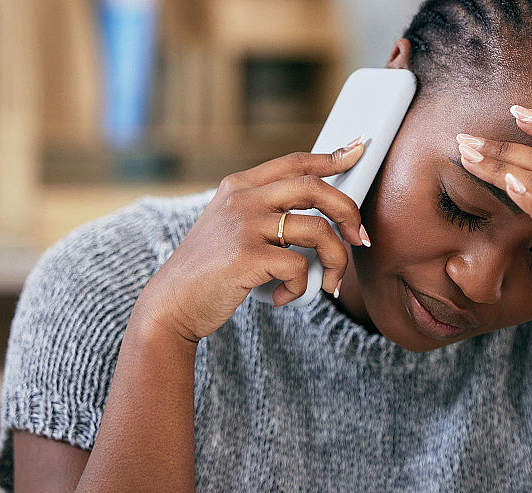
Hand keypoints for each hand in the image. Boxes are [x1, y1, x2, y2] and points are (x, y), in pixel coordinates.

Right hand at [131, 137, 369, 342]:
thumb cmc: (211, 270)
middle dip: (349, 211)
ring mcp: (244, 224)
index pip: (296, 162)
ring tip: (330, 284)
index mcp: (240, 186)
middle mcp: (242, 198)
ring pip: (318, 231)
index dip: (332, 157)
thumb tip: (323, 217)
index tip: (358, 150)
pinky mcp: (246, 255)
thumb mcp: (233, 228)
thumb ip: (267, 214)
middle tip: (360, 238)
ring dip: (336, 262)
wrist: (172, 304)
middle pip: (315, 187)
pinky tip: (283, 297)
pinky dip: (300, 289)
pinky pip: (299, 268)